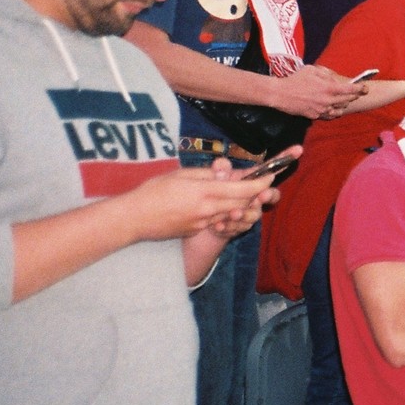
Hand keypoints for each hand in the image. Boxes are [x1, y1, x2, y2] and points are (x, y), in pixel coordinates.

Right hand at [125, 159, 281, 241]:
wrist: (134, 218)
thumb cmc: (153, 191)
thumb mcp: (181, 175)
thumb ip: (207, 175)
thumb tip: (226, 173)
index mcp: (205, 192)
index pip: (243, 190)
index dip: (260, 183)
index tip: (270, 176)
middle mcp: (208, 210)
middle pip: (242, 203)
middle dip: (255, 194)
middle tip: (262, 184)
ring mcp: (202, 223)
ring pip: (231, 213)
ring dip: (240, 204)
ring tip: (242, 193)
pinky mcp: (196, 231)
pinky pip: (217, 221)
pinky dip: (223, 212)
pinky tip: (218, 204)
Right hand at [270, 64, 368, 118]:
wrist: (280, 94)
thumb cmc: (295, 79)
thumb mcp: (312, 70)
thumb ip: (326, 74)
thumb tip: (335, 80)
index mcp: (328, 88)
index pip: (350, 90)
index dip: (360, 89)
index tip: (365, 88)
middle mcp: (327, 100)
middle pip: (347, 100)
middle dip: (354, 96)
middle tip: (357, 93)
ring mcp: (321, 109)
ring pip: (339, 110)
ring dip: (344, 105)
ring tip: (345, 101)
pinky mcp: (315, 116)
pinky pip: (329, 115)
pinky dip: (334, 112)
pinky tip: (334, 108)